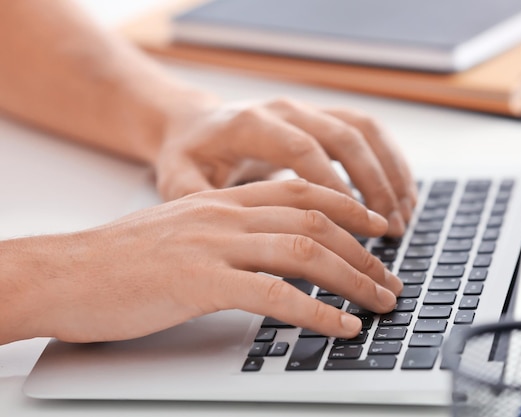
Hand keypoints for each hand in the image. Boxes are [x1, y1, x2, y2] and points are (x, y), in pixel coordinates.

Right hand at [36, 180, 402, 342]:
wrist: (65, 272)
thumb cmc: (122, 258)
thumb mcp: (184, 232)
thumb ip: (228, 235)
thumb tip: (268, 256)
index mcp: (223, 200)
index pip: (302, 191)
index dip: (348, 207)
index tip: (377, 227)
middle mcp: (226, 214)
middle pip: (316, 221)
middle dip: (363, 252)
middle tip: (390, 278)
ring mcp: (215, 245)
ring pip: (305, 252)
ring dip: (353, 279)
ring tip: (380, 302)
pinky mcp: (201, 282)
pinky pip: (275, 294)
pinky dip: (316, 313)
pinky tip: (340, 327)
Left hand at [156, 97, 416, 235]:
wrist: (197, 125)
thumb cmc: (190, 156)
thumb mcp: (178, 178)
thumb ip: (195, 199)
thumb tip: (226, 233)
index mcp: (250, 123)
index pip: (302, 149)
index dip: (333, 185)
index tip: (356, 224)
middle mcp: (285, 109)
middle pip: (343, 137)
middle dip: (373, 184)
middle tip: (391, 230)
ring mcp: (307, 110)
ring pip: (364, 131)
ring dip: (389, 174)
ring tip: (404, 217)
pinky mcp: (322, 117)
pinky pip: (368, 132)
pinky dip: (390, 162)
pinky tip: (402, 195)